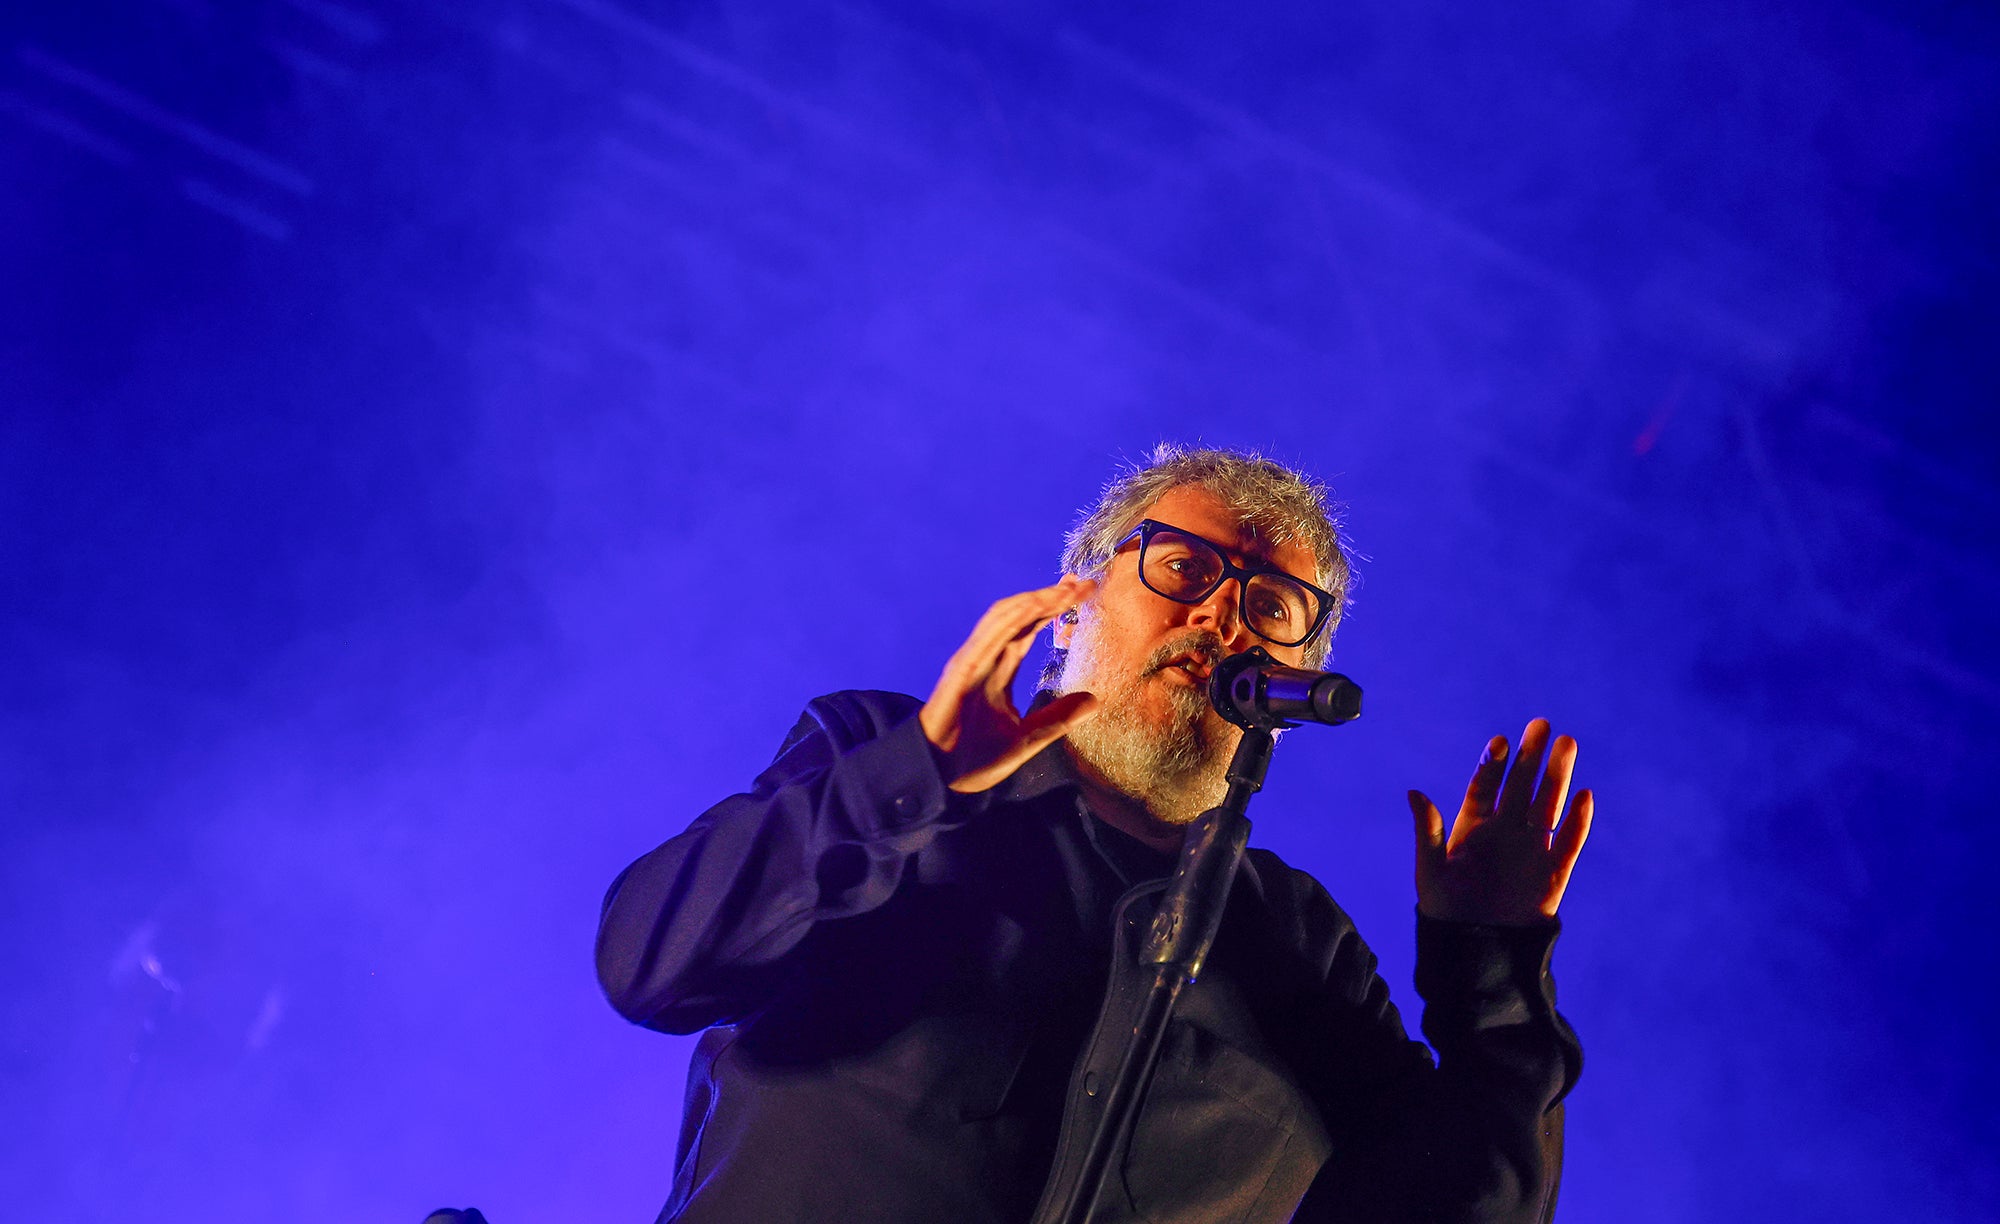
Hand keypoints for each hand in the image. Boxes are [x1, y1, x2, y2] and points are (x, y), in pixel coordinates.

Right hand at [920, 577, 1101, 792]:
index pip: (1028, 630)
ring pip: (1005, 618)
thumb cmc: (976, 759)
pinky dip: (1012, 616)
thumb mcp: (1028, 737)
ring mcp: (973, 661)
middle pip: (1020, 616)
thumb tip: (1093, 700)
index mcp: (999, 671)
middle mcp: (986, 659)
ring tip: (1067, 589)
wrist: (940, 779)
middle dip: (1050, 597)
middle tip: (1081, 582)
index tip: (1082, 595)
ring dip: (1036, 599)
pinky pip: (989, 635)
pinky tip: (1035, 604)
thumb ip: (1058, 718)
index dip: (1054, 610)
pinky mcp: (962, 669)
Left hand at [1407, 719, 1593, 923]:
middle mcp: (1505, 830)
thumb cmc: (1446, 909)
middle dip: (1531, 756)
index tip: (1500, 742)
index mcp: (1474, 825)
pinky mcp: (1553, 872)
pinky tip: (1584, 795)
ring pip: (1548, 804)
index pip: (1486, 786)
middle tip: (1541, 724)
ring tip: (1567, 744)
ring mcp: (1531, 847)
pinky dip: (1577, 820)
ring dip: (1558, 776)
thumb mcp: (1431, 869)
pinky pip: (1568, 841)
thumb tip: (1413, 792)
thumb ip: (1428, 831)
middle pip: (1521, 785)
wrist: (1476, 949)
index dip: (1493, 764)